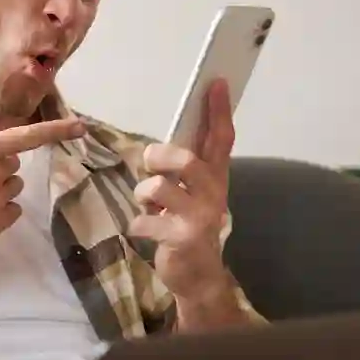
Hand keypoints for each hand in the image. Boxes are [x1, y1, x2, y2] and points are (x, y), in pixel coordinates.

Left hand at [132, 79, 235, 301]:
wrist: (197, 277)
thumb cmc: (187, 227)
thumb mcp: (190, 196)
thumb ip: (182, 171)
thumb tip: (161, 145)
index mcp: (215, 179)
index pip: (221, 139)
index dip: (217, 111)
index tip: (216, 82)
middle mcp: (213, 194)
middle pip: (187, 160)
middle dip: (161, 157)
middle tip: (151, 164)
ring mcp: (199, 217)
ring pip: (159, 188)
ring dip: (143, 194)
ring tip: (149, 206)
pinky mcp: (182, 238)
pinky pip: (145, 221)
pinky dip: (138, 225)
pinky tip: (146, 231)